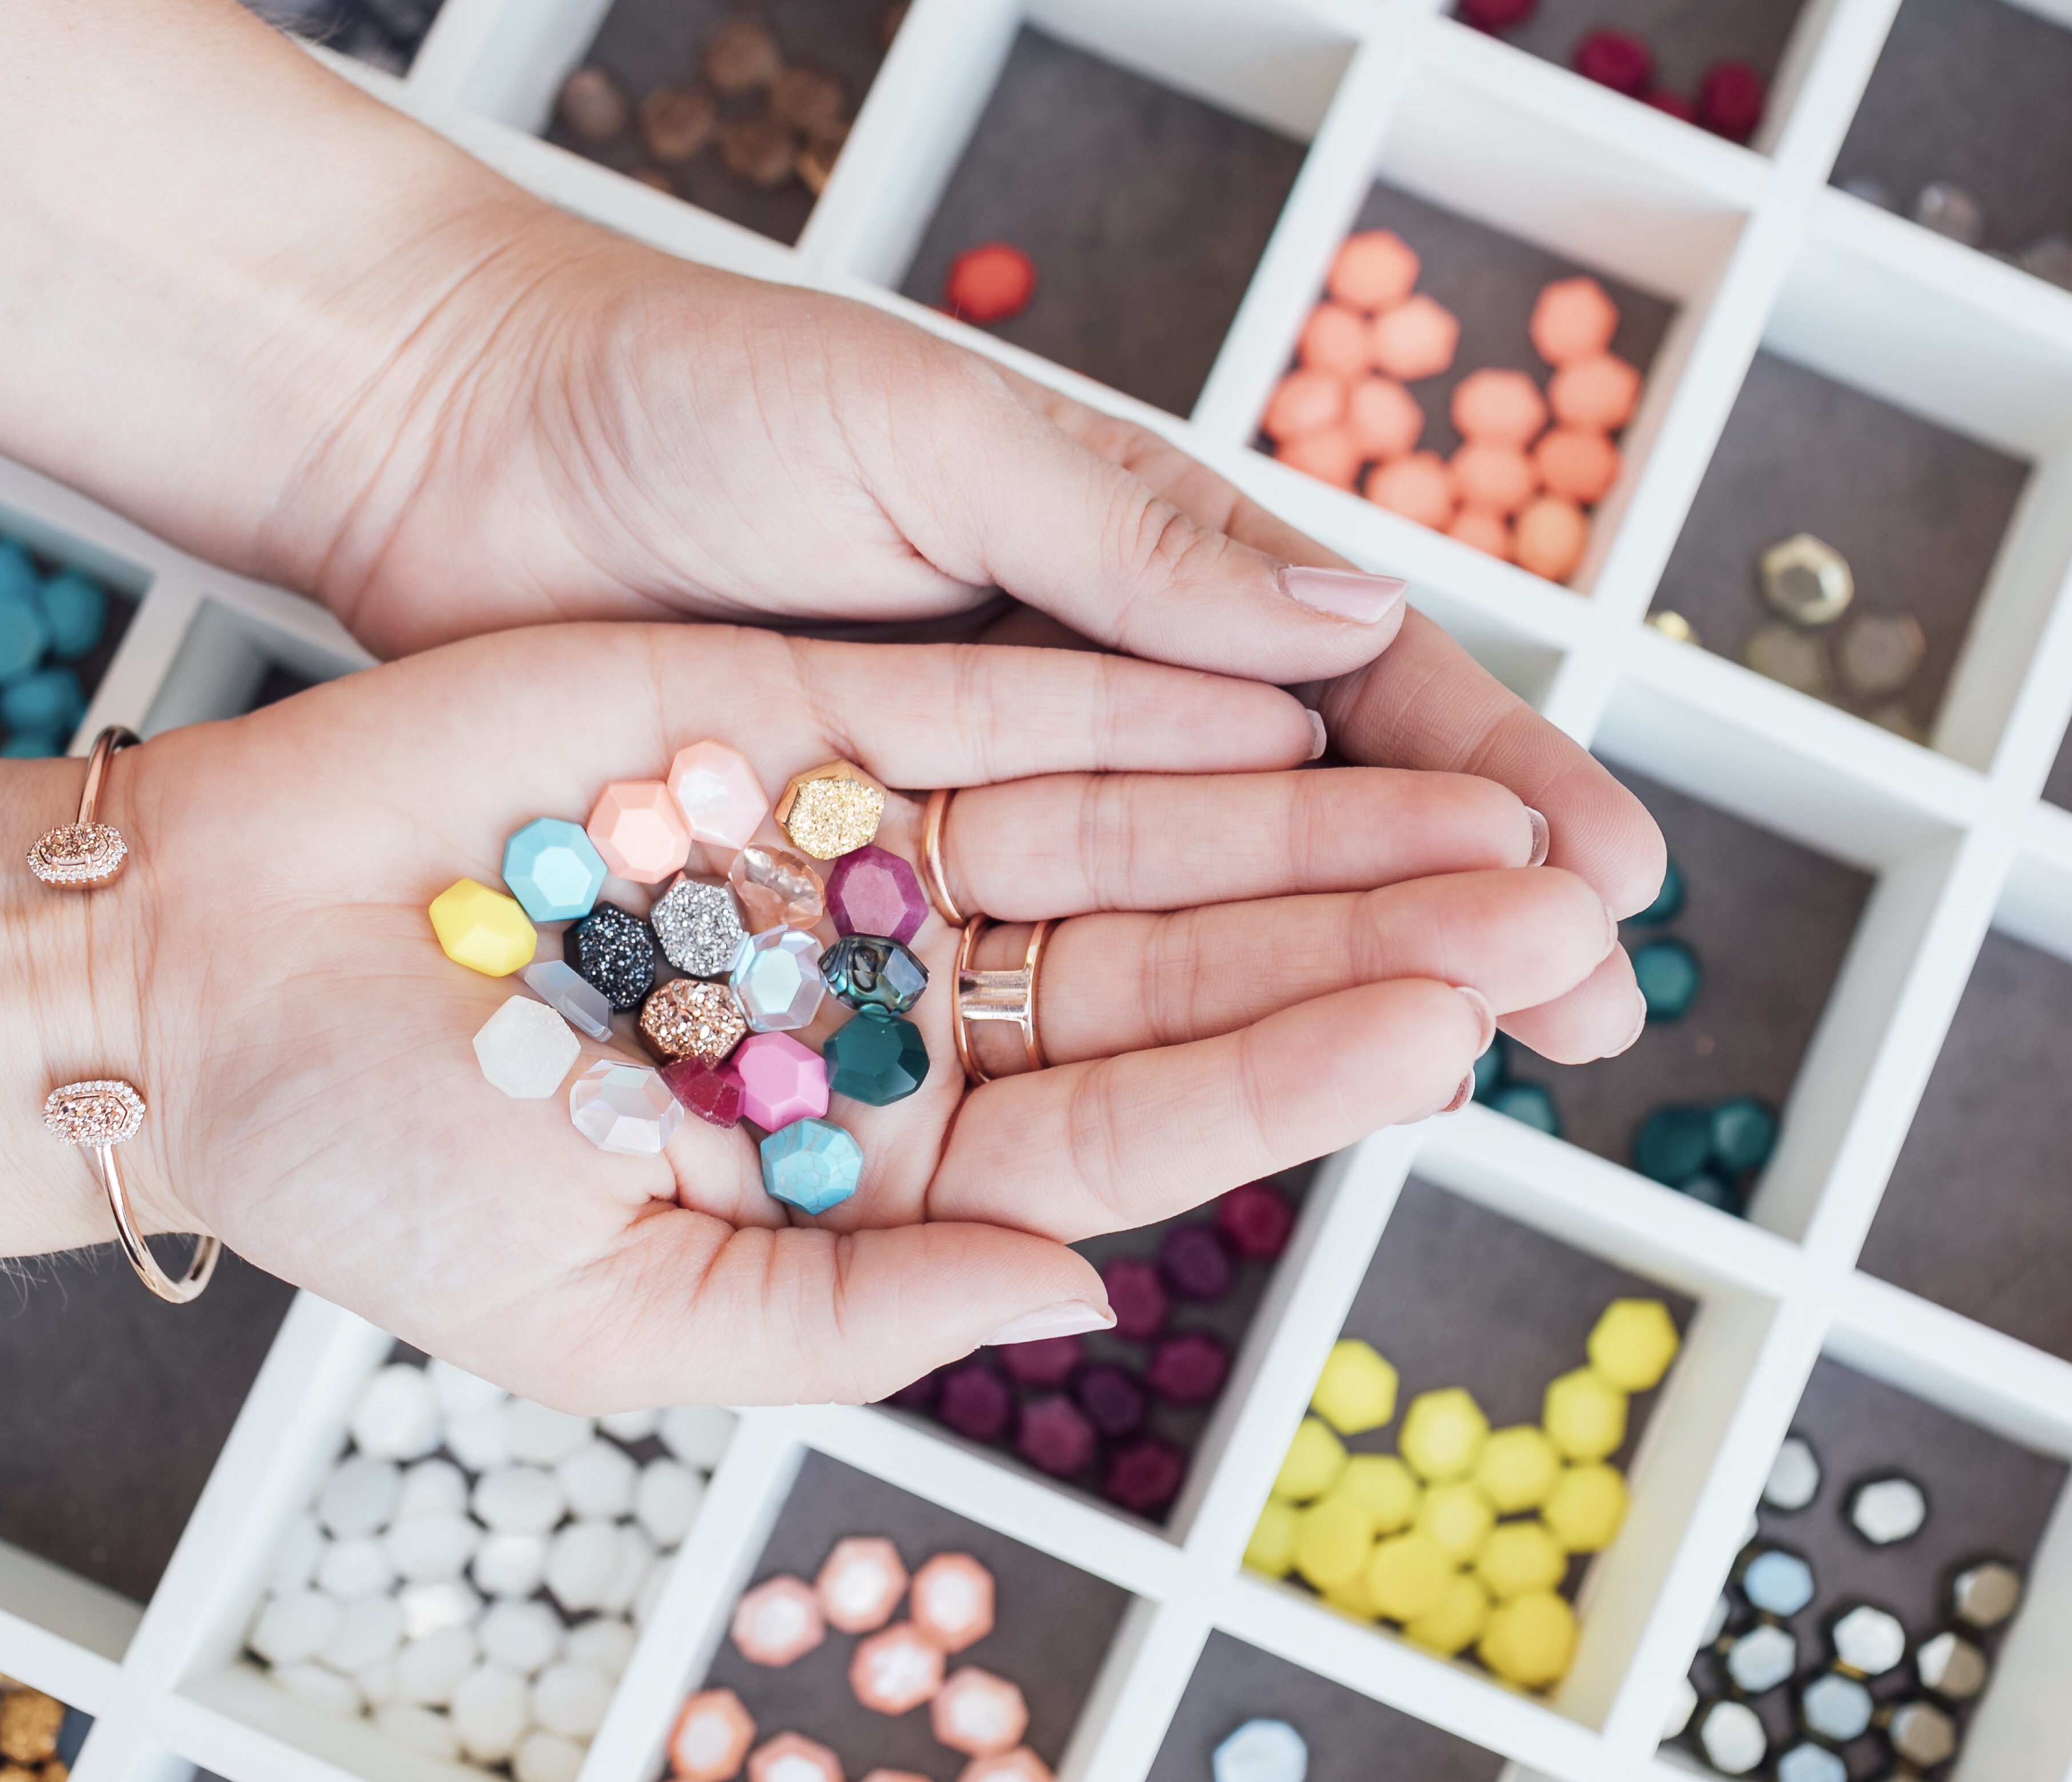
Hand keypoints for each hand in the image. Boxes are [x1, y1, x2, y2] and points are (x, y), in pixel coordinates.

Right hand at [115, 627, 1613, 1408]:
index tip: (1448, 1038)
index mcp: (867, 1160)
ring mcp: (847, 863)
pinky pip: (984, 708)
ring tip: (1472, 798)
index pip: (1128, 1126)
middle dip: (1351, 940)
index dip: (1291, 1077)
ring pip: (1116, 831)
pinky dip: (1124, 699)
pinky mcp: (784, 729)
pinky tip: (1269, 684)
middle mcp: (889, 1008)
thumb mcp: (609, 1318)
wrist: (189, 979)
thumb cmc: (370, 1173)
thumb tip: (1076, 1308)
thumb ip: (853, 1312)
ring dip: (1288, 812)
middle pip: (1165, 969)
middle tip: (1540, 913)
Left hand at [277, 218, 1662, 1061]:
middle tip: (1582, 1012)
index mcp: (1124, 572)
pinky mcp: (858, 899)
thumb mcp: (933, 435)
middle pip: (1290, 837)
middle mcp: (1070, 711)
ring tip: (1455, 1065)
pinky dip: (1129, 1035)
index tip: (1609, 873)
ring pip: (1173, 928)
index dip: (1484, 778)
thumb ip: (1130, 545)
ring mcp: (968, 819)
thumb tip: (1353, 616)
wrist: (462, 445)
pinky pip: (1017, 980)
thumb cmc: (699, 394)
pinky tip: (1232, 1097)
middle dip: (1442, 916)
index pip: (1345, 689)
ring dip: (1317, 995)